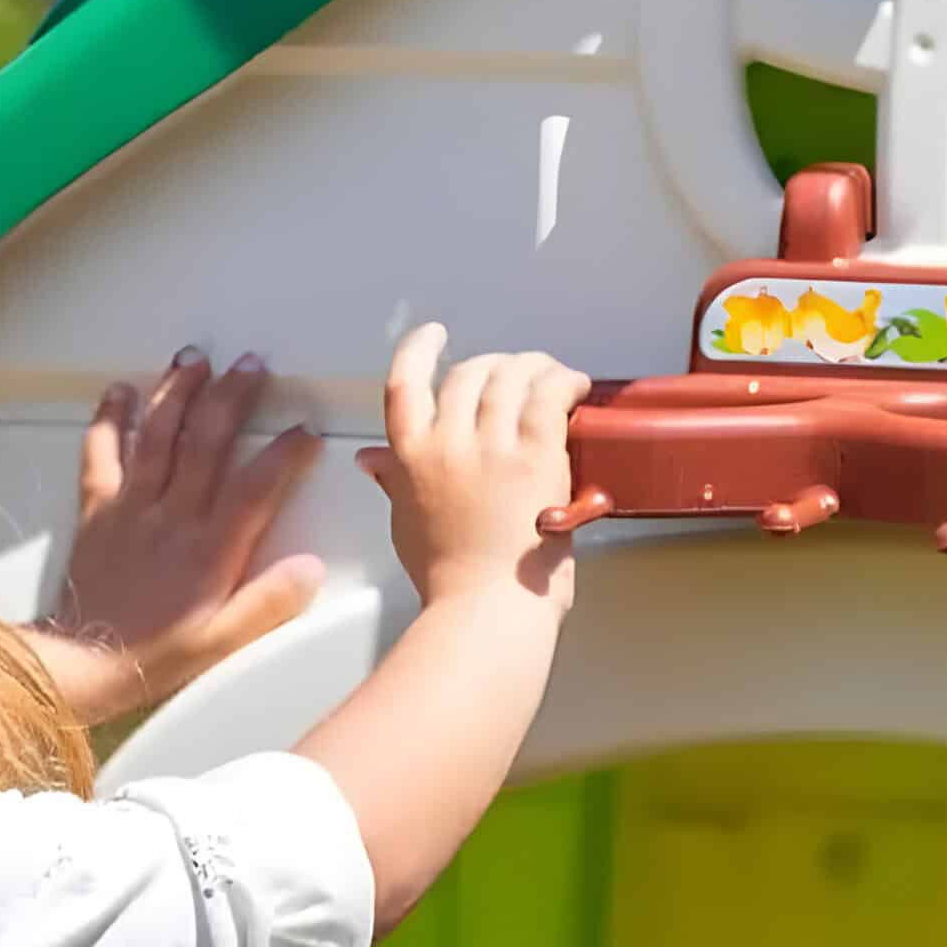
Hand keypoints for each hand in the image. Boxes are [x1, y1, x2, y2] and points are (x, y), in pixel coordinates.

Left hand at [39, 350, 324, 723]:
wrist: (82, 663)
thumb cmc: (156, 655)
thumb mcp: (222, 641)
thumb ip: (269, 603)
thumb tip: (311, 566)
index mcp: (209, 551)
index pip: (254, 488)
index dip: (283, 455)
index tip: (305, 430)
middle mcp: (171, 517)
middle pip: (206, 442)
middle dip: (231, 397)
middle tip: (250, 364)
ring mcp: (131, 507)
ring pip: (157, 436)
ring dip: (177, 392)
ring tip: (195, 358)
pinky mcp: (98, 510)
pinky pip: (101, 454)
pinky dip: (109, 419)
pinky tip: (120, 390)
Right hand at [357, 328, 588, 614]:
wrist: (486, 609)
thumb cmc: (449, 580)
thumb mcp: (405, 524)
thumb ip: (394, 481)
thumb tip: (371, 460)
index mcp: (409, 458)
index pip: (404, 383)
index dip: (419, 350)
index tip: (435, 336)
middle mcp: (447, 443)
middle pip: (468, 373)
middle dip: (494, 365)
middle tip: (515, 373)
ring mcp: (493, 446)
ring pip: (512, 375)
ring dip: (535, 367)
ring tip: (553, 375)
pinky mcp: (538, 455)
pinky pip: (551, 394)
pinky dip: (565, 381)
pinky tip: (576, 386)